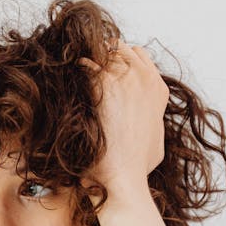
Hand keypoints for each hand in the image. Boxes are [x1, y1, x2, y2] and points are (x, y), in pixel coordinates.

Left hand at [77, 37, 169, 202]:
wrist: (123, 176)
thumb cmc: (136, 168)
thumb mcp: (156, 143)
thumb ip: (151, 124)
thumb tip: (145, 124)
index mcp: (159, 89)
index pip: (139, 55)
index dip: (119, 60)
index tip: (104, 70)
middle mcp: (145, 78)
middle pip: (119, 48)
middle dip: (101, 55)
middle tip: (84, 69)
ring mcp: (125, 78)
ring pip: (102, 52)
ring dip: (87, 60)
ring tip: (73, 74)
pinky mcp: (103, 83)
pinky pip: (85, 63)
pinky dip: (75, 70)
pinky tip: (67, 82)